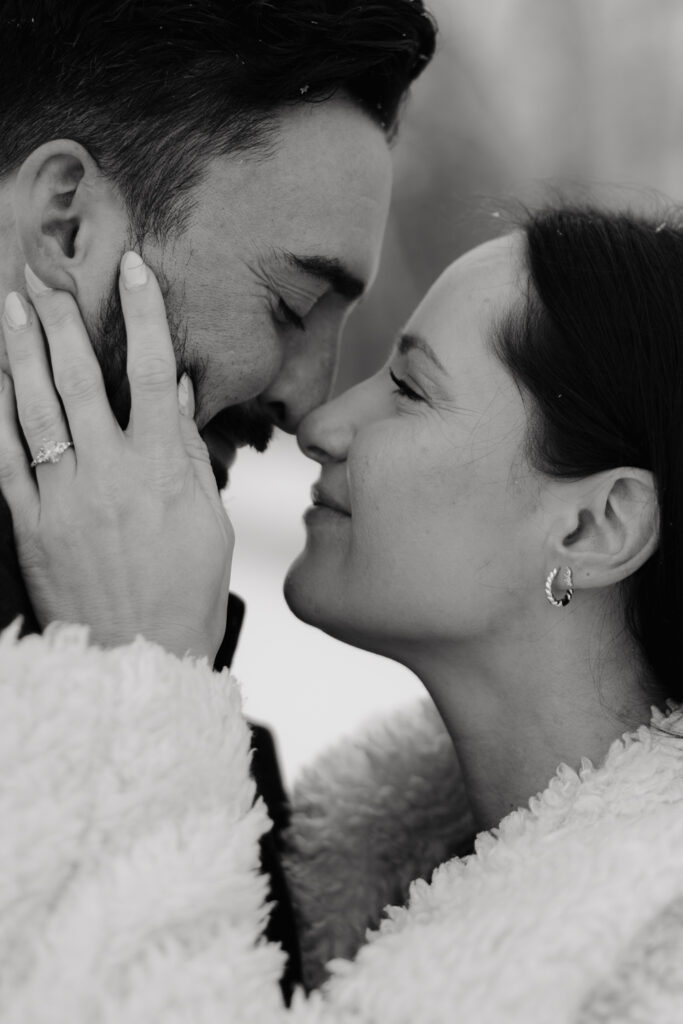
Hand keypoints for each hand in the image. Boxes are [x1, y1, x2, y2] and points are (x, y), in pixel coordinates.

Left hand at [0, 253, 233, 660]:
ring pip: (36, 410)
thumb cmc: (185, 593)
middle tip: (45, 274)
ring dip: (22, 353)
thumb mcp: (209, 521)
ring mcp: (64, 499)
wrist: (140, 658)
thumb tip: (178, 393)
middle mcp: (109, 475)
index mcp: (162, 471)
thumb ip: (191, 452)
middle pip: (81, 380)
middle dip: (63, 320)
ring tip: (12, 307)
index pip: (153, 375)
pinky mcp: (30, 525)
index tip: (133, 269)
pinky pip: (7, 459)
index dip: (143, 316)